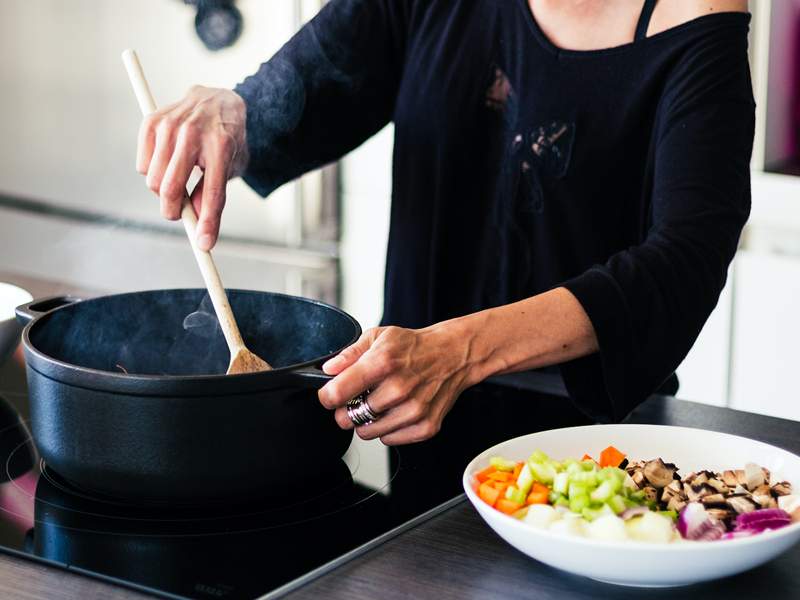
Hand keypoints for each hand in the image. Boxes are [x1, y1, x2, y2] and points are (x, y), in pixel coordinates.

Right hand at [136, 86, 247, 250]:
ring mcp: (170, 125)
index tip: (204, 245)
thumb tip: (195, 222)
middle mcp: (193, 133)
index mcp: (222, 146)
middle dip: (173, 212)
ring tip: (178, 180)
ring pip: (152, 180)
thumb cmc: (226, 139)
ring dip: (163, 191)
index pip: (213, 193)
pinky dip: (151, 172)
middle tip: (179, 214)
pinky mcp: (152, 122)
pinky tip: (168, 162)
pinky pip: (142, 165)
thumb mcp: (231, 167)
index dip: (208, 223)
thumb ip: (214, 194)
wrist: (219, 100)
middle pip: (171, 189)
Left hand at [318, 324, 478, 444]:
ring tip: (380, 402)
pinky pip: (388, 440)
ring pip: (367, 432)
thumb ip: (349, 354)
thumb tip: (328, 370)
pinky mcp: (426, 427)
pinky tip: (396, 410)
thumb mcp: (379, 336)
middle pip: (348, 418)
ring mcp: (414, 410)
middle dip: (347, 409)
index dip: (327, 396)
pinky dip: (388, 428)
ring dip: (368, 420)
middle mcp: (399, 389)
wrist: (453, 355)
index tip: (331, 394)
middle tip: (359, 397)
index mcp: (383, 363)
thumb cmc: (414, 347)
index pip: (337, 393)